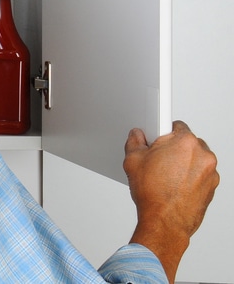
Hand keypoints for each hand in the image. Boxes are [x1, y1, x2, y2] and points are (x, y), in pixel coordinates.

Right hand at [124, 120, 218, 282]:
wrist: (165, 222)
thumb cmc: (153, 194)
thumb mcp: (132, 160)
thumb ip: (135, 140)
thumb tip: (137, 136)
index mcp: (185, 141)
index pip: (175, 125)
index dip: (162, 132)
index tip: (157, 138)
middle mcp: (203, 154)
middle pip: (186, 142)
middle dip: (173, 148)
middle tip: (157, 161)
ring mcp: (211, 171)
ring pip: (194, 158)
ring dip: (183, 163)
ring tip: (166, 176)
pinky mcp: (213, 186)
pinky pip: (200, 174)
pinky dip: (190, 177)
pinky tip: (175, 186)